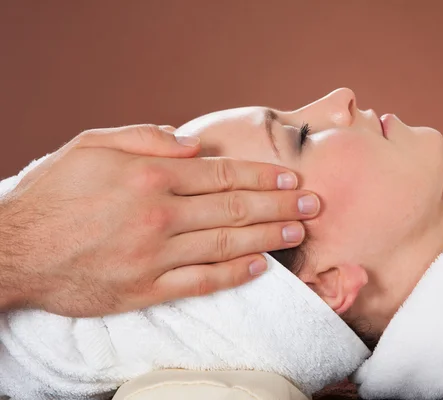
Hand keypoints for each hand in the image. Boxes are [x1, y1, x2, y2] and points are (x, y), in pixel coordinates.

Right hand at [0, 124, 318, 316]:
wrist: (15, 250)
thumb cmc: (53, 194)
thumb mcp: (91, 146)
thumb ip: (145, 138)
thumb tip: (193, 146)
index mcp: (150, 176)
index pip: (222, 174)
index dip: (262, 175)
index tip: (291, 178)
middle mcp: (159, 214)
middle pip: (235, 207)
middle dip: (280, 205)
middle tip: (313, 205)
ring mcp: (154, 254)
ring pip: (226, 244)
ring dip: (268, 236)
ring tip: (299, 232)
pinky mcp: (146, 289)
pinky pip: (201, 282)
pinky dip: (235, 275)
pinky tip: (261, 268)